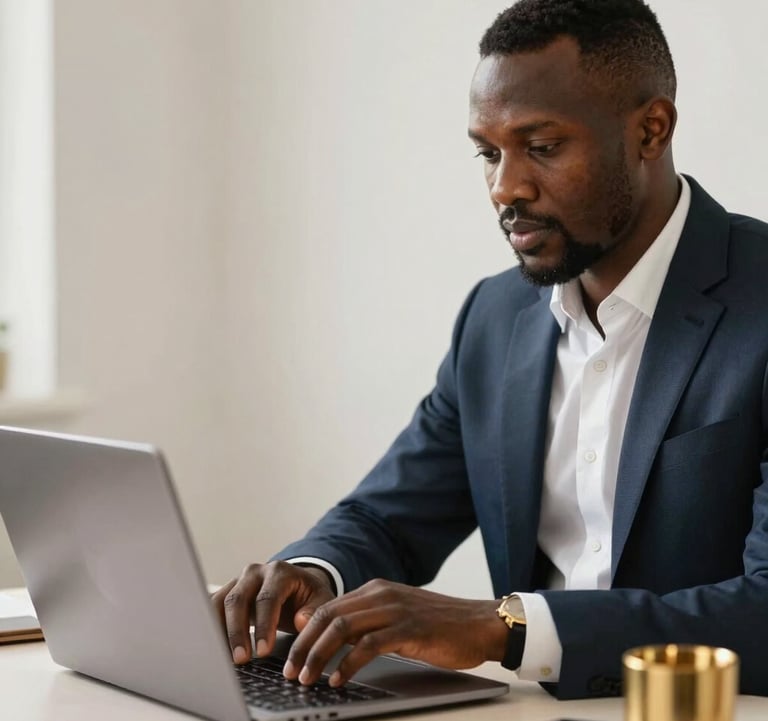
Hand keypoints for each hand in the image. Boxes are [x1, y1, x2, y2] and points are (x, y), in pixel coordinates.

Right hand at [211, 561, 335, 663]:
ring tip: (224, 658)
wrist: (296, 585)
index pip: (267, 598)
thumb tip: (301, 621)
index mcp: (280, 571)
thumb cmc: (307, 596)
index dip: (264, 626)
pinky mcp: (226, 592)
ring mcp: (237, 581)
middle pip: (238, 599)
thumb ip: (314, 611)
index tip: (263, 651)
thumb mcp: (320, 600)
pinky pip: (212, 609)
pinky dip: (211, 628)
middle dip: (237, 632)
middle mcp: (255, 572)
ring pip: (219, 603)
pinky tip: (214, 649)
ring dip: (219, 631)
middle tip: (241, 659)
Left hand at [282, 579, 506, 686]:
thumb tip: (332, 639)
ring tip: (307, 678)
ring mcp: (395, 610)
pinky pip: (369, 645)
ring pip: (343, 629)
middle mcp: (381, 594)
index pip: (328, 607)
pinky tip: (339, 679)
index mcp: (376, 589)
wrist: (480, 623)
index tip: (292, 656)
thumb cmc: (440, 625)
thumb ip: (368, 622)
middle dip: (305, 646)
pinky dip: (349, 663)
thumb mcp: (398, 617)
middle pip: (329, 616)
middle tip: (291, 671)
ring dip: (319, 655)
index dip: (306, 633)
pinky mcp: (409, 629)